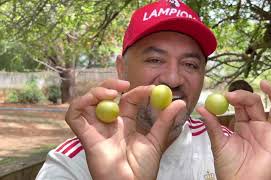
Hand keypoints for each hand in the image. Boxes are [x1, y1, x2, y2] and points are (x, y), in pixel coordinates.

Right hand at [65, 79, 185, 179]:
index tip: (152, 89)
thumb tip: (179, 103)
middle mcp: (109, 124)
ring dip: (96, 91)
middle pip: (104, 97)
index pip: (128, 100)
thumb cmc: (143, 169)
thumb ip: (165, 121)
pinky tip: (95, 100)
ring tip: (112, 92)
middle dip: (111, 85)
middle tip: (126, 84)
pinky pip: (73, 116)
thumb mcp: (156, 140)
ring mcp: (96, 129)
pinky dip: (80, 103)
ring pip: (87, 102)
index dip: (138, 91)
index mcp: (125, 124)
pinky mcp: (85, 136)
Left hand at [197, 80, 270, 179]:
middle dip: (245, 96)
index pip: (240, 105)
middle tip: (233, 95)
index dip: (235, 98)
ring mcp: (268, 133)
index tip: (225, 95)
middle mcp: (256, 126)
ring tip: (265, 84)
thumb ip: (212, 125)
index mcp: (241, 125)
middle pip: (255, 104)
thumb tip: (201, 108)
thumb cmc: (228, 167)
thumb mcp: (218, 143)